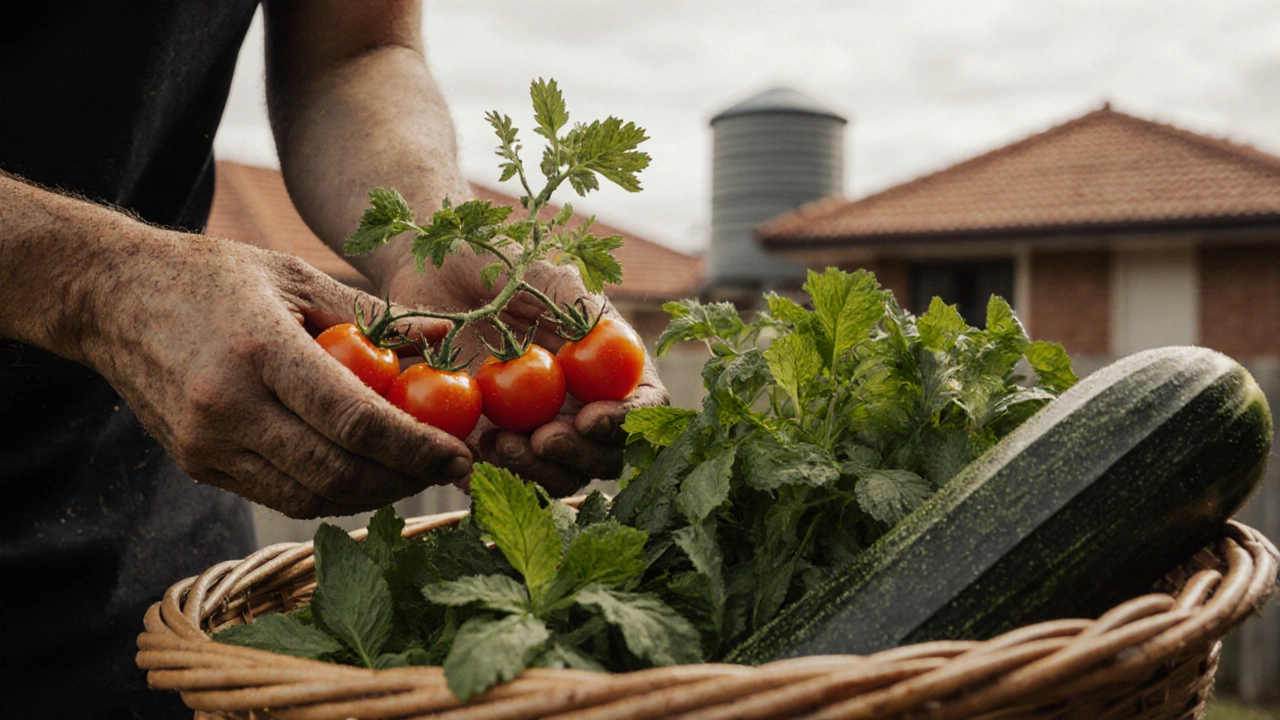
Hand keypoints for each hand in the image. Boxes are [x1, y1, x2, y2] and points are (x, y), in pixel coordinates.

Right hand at [81, 230, 472, 517]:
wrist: (111, 299)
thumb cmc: (213, 277)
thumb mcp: (295, 275)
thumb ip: (371, 315)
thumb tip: (443, 339)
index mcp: (261, 349)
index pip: (355, 421)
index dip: (417, 447)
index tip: (463, 452)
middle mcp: (229, 406)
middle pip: (338, 472)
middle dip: (407, 478)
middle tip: (451, 467)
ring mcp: (207, 444)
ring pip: (311, 497)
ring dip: (375, 493)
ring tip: (415, 471)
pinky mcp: (198, 465)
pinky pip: (280, 496)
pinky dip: (332, 493)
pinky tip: (366, 472)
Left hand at [383, 252, 668, 495]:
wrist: (424, 276)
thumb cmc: (484, 262)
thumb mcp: (526, 269)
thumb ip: (566, 298)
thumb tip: (601, 335)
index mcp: (607, 361)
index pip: (644, 403)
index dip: (626, 421)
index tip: (588, 418)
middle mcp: (581, 401)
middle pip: (608, 453)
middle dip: (579, 455)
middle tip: (541, 438)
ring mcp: (539, 427)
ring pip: (560, 476)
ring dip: (537, 472)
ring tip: (498, 445)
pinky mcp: (493, 444)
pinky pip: (503, 480)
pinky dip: (491, 481)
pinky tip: (467, 458)